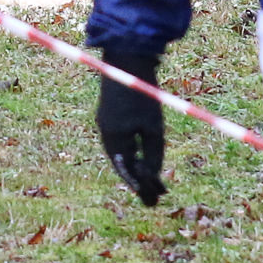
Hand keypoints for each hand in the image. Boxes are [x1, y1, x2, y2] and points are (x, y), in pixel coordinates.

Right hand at [96, 44, 166, 205]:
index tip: (155, 201)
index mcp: (114, 139)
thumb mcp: (153, 127)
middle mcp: (106, 134)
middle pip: (123, 166)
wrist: (127, 60)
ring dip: (137, 169)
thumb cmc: (142, 94)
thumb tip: (153, 176)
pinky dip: (132, 155)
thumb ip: (153, 153)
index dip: (142, 188)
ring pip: (121, 156)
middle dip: (140, 182)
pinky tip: (144, 157)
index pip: (127, 172)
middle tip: (157, 196)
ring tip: (154, 181)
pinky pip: (120, 144)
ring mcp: (105, 124)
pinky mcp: (109, 116)